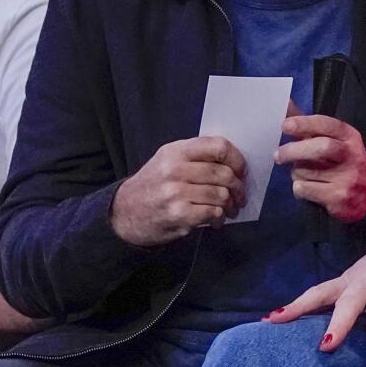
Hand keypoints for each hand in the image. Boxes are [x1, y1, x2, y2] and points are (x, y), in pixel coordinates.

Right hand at [109, 136, 248, 246]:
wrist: (124, 214)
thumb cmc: (153, 186)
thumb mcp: (168, 161)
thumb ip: (196, 157)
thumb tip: (234, 162)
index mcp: (175, 151)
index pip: (218, 146)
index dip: (237, 159)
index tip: (241, 171)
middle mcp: (174, 169)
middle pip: (223, 173)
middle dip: (238, 187)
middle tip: (239, 195)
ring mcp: (175, 192)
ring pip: (221, 194)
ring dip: (230, 205)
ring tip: (229, 209)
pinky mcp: (178, 214)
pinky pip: (213, 212)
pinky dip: (219, 218)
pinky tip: (215, 220)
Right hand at [268, 226, 365, 366]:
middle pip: (349, 300)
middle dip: (338, 323)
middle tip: (326, 347)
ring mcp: (350, 278)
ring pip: (322, 292)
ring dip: (301, 307)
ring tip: (277, 323)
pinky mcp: (340, 282)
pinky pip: (316, 293)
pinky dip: (295, 304)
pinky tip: (273, 319)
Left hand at [276, 109, 365, 222]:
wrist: (362, 199)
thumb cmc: (341, 165)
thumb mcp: (333, 142)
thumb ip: (309, 127)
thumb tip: (285, 104)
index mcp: (350, 138)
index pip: (329, 125)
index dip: (306, 123)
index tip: (285, 125)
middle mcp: (353, 156)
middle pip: (322, 147)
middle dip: (295, 150)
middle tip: (278, 155)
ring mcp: (348, 177)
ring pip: (308, 171)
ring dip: (296, 173)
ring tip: (303, 175)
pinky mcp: (339, 197)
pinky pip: (306, 189)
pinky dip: (299, 188)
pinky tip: (307, 189)